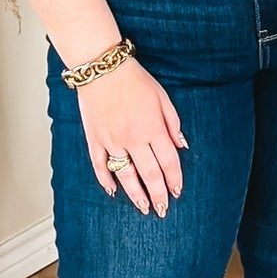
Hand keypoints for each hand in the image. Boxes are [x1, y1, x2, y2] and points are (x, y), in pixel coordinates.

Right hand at [76, 57, 187, 214]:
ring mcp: (112, 141)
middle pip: (149, 174)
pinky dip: (106, 180)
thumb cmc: (134, 79)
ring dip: (136, 194)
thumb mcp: (162, 97)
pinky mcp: (94, 139)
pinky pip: (100, 166)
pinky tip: (113, 191)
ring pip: (126, 175)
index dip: (174, 179)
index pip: (168, 162)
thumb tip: (182, 145)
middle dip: (158, 194)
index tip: (177, 192)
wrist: (102, 68)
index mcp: (152, 128)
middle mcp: (133, 138)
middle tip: (162, 209)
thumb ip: (173, 123)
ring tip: (144, 207)